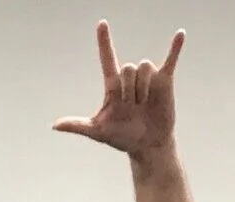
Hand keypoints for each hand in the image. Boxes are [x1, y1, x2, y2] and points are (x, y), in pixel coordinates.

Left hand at [52, 21, 182, 157]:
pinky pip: (170, 59)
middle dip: (129, 88)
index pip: (106, 58)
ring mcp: (147, 79)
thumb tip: (54, 125)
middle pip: (127, 67)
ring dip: (143, 87)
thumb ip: (77, 125)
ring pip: (143, 66)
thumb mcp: (97, 131)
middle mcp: (129, 79)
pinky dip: (175, 47)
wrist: (146, 145)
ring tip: (143, 104)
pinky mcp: (164, 81)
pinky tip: (180, 34)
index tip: (102, 23)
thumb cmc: (121, 138)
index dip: (104, 41)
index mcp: (112, 86)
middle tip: (131, 106)